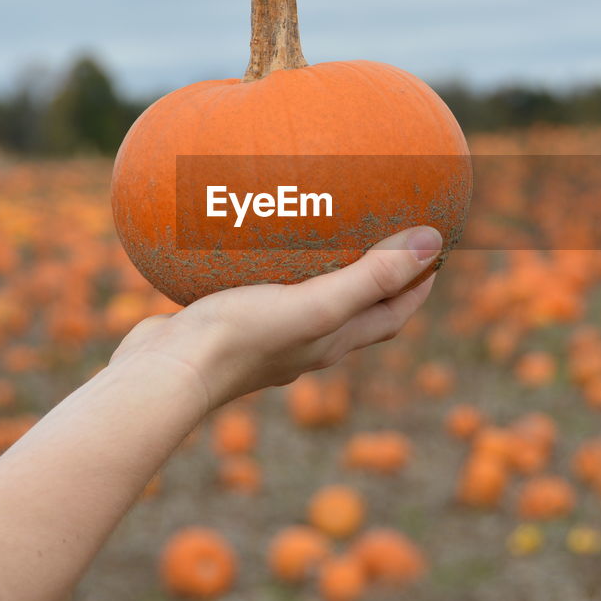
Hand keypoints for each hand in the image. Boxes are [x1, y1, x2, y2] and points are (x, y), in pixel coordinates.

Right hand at [111, 226, 442, 409]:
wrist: (165, 372)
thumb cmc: (243, 338)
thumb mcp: (316, 304)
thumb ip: (371, 277)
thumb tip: (433, 244)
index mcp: (332, 341)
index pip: (392, 315)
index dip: (418, 287)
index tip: (435, 252)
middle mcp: (304, 341)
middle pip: (356, 308)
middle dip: (379, 277)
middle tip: (389, 234)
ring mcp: (265, 334)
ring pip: (306, 298)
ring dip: (324, 270)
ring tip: (324, 228)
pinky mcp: (228, 321)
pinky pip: (259, 287)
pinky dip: (270, 262)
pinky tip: (252, 234)